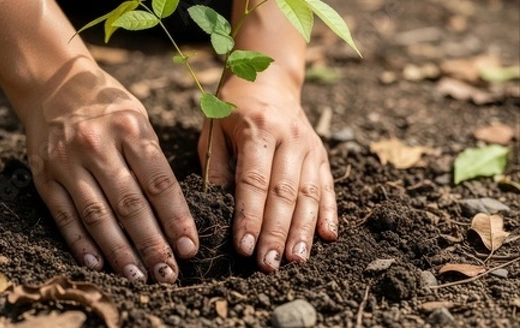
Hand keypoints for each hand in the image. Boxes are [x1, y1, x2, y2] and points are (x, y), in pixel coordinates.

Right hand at [22, 62, 197, 282]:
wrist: (53, 86)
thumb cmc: (107, 106)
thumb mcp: (138, 118)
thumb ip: (151, 159)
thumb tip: (171, 211)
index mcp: (130, 128)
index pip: (159, 183)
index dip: (176, 219)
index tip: (189, 248)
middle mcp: (98, 146)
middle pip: (130, 205)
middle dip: (152, 244)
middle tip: (168, 273)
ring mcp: (67, 162)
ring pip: (97, 216)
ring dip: (119, 251)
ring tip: (138, 276)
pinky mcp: (44, 176)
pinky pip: (64, 216)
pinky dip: (81, 243)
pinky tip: (98, 264)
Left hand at [198, 71, 337, 272]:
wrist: (269, 77)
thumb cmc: (232, 108)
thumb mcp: (214, 130)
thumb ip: (216, 169)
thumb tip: (219, 211)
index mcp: (258, 129)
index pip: (254, 181)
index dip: (249, 216)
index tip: (243, 247)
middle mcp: (289, 138)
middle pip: (285, 192)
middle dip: (277, 232)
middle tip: (269, 264)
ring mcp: (310, 146)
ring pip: (309, 194)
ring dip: (303, 230)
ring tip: (296, 260)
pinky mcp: (321, 154)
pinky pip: (327, 186)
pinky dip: (327, 212)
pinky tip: (327, 237)